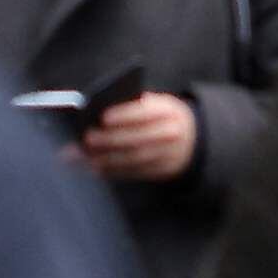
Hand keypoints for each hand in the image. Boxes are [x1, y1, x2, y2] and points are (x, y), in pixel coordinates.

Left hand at [79, 91, 199, 181]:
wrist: (190, 138)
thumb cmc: (160, 117)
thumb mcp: (155, 105)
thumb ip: (132, 107)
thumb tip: (99, 115)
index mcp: (169, 110)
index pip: (146, 112)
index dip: (124, 115)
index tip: (103, 117)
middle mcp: (172, 133)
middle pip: (138, 138)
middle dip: (110, 140)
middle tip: (88, 138)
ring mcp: (169, 154)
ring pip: (134, 158)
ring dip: (108, 159)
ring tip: (86, 157)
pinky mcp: (163, 171)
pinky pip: (135, 172)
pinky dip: (114, 171)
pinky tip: (97, 168)